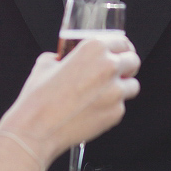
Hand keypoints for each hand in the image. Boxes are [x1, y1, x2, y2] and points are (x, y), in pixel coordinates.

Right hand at [3, 34, 140, 164]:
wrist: (37, 128)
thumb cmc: (39, 97)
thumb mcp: (46, 64)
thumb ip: (62, 57)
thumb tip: (64, 59)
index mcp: (93, 48)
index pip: (122, 42)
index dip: (121, 48)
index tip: (120, 53)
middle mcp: (109, 66)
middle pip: (133, 61)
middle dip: (126, 67)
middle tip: (116, 73)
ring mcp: (115, 91)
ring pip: (132, 85)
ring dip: (122, 88)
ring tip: (104, 94)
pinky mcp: (116, 113)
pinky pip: (121, 106)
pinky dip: (112, 107)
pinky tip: (94, 109)